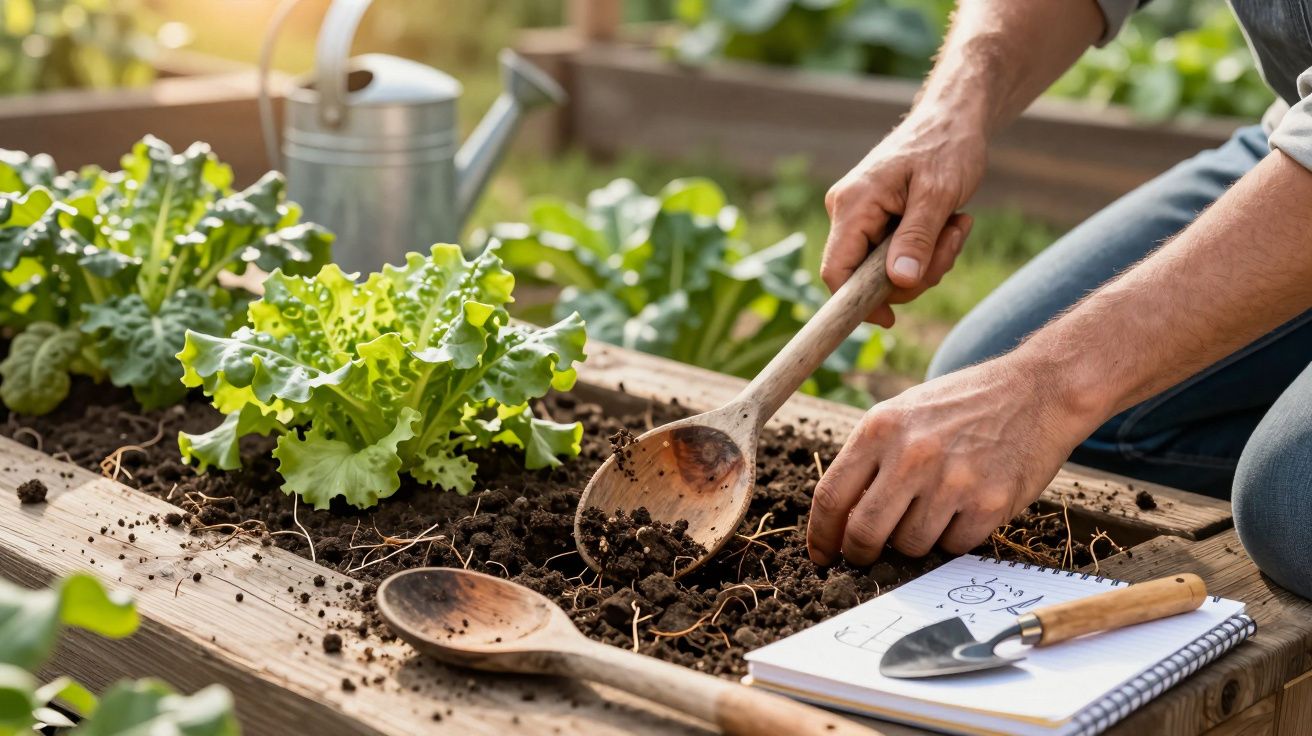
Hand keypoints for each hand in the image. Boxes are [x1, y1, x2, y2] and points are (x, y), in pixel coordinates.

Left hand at [806, 352, 1102, 566]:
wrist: (1036, 391)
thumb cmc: (962, 406)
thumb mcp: (903, 414)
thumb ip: (869, 460)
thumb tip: (838, 521)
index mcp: (879, 428)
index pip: (831, 497)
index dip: (821, 536)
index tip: (822, 555)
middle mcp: (911, 454)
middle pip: (863, 533)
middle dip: (859, 555)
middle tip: (866, 558)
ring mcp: (952, 480)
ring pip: (910, 546)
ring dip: (914, 543)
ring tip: (932, 511)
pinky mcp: (989, 503)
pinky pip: (953, 547)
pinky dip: (953, 540)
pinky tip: (964, 510)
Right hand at [822, 112, 986, 326]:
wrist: (952, 119)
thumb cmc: (946, 146)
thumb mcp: (938, 194)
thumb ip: (917, 239)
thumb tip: (898, 282)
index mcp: (853, 204)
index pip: (836, 271)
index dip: (858, 303)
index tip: (891, 320)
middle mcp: (847, 212)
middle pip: (866, 276)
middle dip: (915, 273)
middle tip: (952, 244)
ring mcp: (861, 217)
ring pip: (886, 270)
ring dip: (928, 260)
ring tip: (957, 226)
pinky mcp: (877, 221)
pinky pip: (896, 256)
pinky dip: (926, 251)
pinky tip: (949, 224)